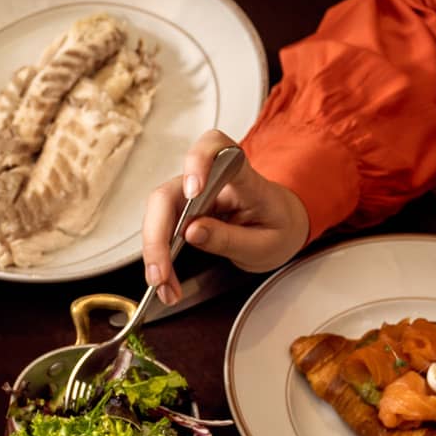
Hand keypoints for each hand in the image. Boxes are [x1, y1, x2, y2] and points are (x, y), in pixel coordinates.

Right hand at [142, 129, 310, 304]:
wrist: (281, 226)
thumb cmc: (277, 226)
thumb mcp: (265, 243)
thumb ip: (230, 238)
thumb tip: (190, 232)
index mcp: (243, 177)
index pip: (217, 149)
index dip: (199, 162)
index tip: (192, 191)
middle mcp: (210, 181)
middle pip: (168, 193)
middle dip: (157, 236)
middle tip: (161, 274)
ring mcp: (191, 196)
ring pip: (157, 215)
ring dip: (154, 253)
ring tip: (164, 287)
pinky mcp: (181, 211)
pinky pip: (159, 230)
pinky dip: (158, 258)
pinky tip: (165, 282)